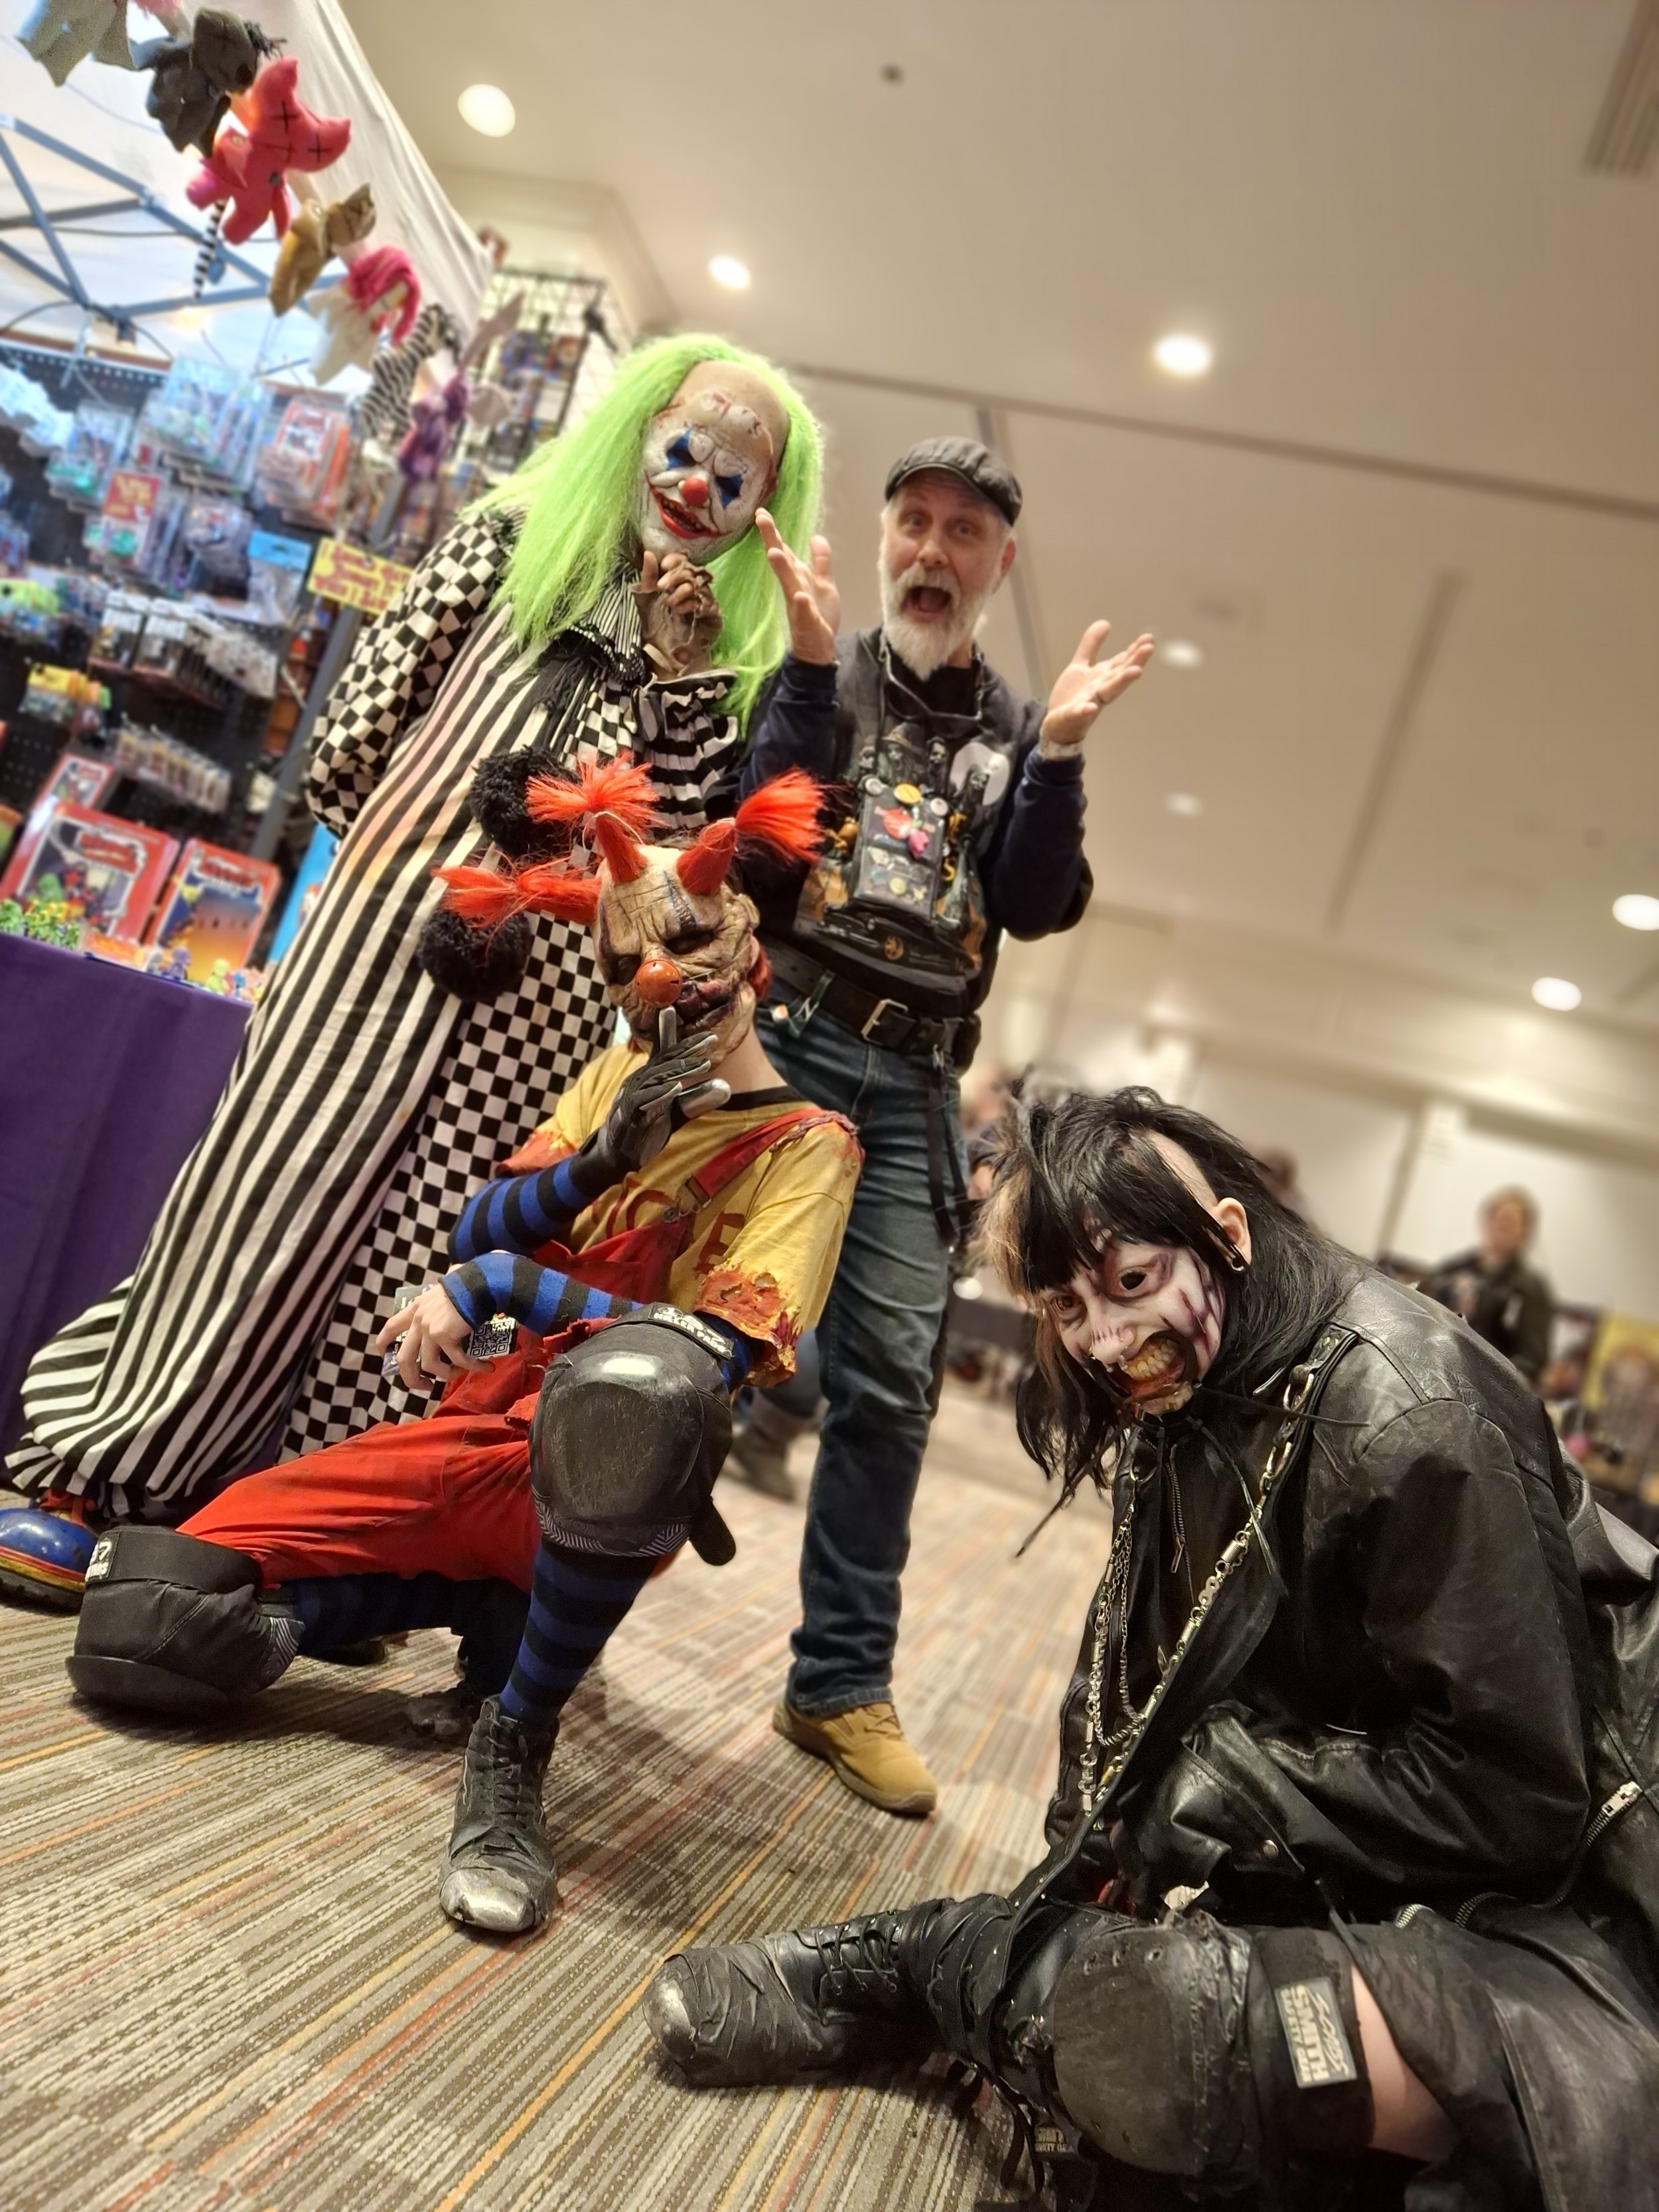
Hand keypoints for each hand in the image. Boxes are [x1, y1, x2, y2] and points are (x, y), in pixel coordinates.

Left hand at [373, 1282, 485, 1392]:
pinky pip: (456, 1360)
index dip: (384, 1344)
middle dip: (412, 1379)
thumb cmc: (468, 1283)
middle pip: (404, 1359)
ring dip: (446, 1375)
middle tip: (425, 1386)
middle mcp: (418, 1320)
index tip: (385, 1356)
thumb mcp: (445, 1291)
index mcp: (416, 1308)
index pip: (390, 1327)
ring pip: (430, 1366)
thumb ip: (441, 1299)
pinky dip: (471, 1367)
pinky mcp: (444, 1336)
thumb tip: (451, 1290)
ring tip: (461, 1374)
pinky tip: (484, 1367)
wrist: (481, 1282)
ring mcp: (429, 1329)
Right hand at [583, 1007, 730, 1186]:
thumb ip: (696, 1099)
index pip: (670, 1056)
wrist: (616, 1153)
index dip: (689, 1044)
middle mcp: (640, 1081)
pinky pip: (642, 1100)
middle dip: (688, 1048)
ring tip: (701, 1063)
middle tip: (711, 1039)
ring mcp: (631, 1095)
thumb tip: (726, 1088)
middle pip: (664, 1060)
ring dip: (678, 1069)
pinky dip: (659, 1093)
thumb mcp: (674, 1111)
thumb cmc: (645, 1127)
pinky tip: (676, 1088)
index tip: (711, 1036)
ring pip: (654, 1076)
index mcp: (650, 1077)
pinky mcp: (626, 1114)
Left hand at [634, 549, 723, 677]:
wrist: (666, 653)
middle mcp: (694, 587)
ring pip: (698, 585)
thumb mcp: (647, 598)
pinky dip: (690, 604)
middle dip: (675, 576)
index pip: (682, 561)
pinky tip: (679, 610)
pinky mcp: (713, 614)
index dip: (675, 560)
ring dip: (681, 591)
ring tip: (670, 602)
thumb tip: (648, 553)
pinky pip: (705, 602)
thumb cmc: (657, 624)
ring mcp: (705, 600)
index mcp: (679, 580)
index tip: (665, 566)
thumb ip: (648, 577)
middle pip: (691, 571)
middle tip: (661, 586)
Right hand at [756, 509, 837, 665]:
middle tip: (760, 519)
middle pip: (782, 561)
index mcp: (798, 576)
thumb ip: (821, 561)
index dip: (773, 532)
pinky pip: (804, 613)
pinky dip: (802, 605)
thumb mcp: (824, 583)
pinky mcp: (807, 623)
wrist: (818, 649)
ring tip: (773, 551)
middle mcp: (794, 587)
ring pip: (789, 584)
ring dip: (782, 568)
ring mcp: (798, 605)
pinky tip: (801, 597)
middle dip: (772, 540)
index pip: (784, 550)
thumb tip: (816, 536)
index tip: (761, 512)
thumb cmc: (819, 614)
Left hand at [1039, 621, 1155, 750]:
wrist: (1057, 726)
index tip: (1149, 638)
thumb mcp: (1080, 667)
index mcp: (1103, 677)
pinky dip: (1086, 710)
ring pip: (1108, 692)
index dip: (1135, 651)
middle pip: (1120, 674)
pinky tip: (1091, 706)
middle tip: (1149, 648)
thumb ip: (1091, 646)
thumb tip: (1105, 623)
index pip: (1122, 662)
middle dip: (1135, 662)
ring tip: (1136, 672)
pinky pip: (1080, 713)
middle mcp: (1101, 690)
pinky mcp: (1073, 715)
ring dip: (1122, 682)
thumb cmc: (1073, 697)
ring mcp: (1089, 703)